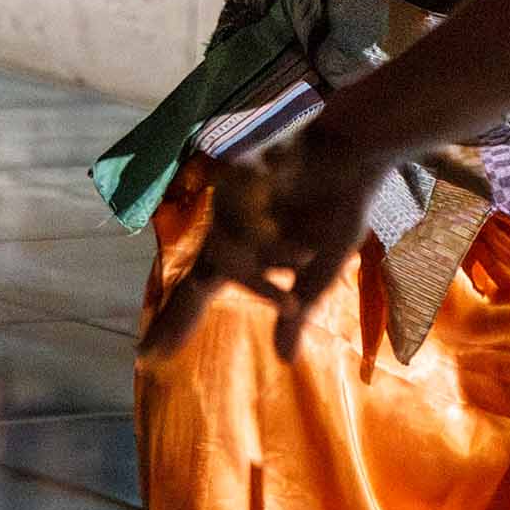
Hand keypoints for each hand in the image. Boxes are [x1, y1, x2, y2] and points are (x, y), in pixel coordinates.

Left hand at [138, 122, 384, 363]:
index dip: (176, 322)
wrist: (362, 147)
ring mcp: (230, 198)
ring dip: (263, 271)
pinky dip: (271, 244)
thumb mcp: (322, 265)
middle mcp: (229, 223)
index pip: (199, 290)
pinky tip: (296, 244)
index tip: (147, 357)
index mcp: (246, 245)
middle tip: (156, 350)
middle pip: (200, 276)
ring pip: (227, 255)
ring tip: (298, 270)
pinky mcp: (238, 172)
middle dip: (183, 314)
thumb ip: (299, 309)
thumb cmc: (342, 200)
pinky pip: (243, 226)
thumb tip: (284, 361)